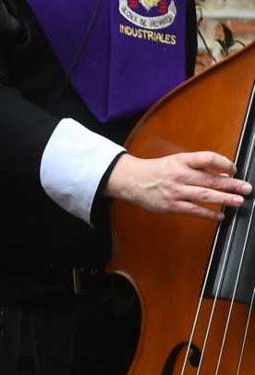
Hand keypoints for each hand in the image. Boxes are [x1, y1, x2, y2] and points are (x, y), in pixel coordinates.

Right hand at [105, 151, 249, 221]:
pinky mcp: (172, 205)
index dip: (224, 163)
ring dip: (224, 199)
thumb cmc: (156, 170)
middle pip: (211, 179)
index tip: (234, 169)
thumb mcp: (175, 160)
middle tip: (246, 187)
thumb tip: (222, 173)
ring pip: (205, 195)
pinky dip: (209, 214)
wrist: (132, 180)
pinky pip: (194, 211)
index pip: (208, 158)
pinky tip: (220, 216)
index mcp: (181, 160)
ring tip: (239, 201)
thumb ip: (196, 165)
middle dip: (232, 184)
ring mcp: (176, 191)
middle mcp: (180, 175)